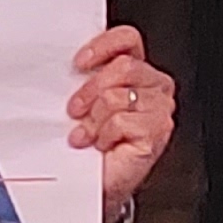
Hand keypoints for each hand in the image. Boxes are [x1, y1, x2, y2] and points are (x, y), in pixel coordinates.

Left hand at [69, 25, 176, 214]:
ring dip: (94, 118)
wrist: (93, 181)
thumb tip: (63, 65)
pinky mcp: (158, 132)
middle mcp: (153, 87)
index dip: (103, 46)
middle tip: (74, 110)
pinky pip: (122, 121)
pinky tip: (101, 144)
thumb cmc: (88, 142)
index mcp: (136, 71)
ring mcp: (159, 110)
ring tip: (88, 134)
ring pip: (119, 96)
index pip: (128, 40)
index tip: (79, 63)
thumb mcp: (82, 101)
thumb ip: (84, 78)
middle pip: (124, 66)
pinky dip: (103, 134)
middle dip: (91, 90)